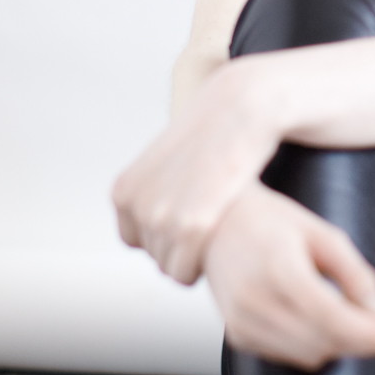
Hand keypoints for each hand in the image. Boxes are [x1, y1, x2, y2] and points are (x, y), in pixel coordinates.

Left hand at [112, 57, 278, 282]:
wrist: (250, 102)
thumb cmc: (222, 129)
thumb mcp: (171, 159)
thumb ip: (159, 191)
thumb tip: (159, 225)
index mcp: (125, 191)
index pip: (139, 243)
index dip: (174, 234)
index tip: (204, 211)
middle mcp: (134, 205)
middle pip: (158, 259)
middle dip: (190, 245)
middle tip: (220, 212)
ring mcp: (159, 216)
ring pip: (173, 269)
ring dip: (203, 253)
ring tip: (227, 215)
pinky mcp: (190, 224)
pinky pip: (188, 272)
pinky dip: (210, 264)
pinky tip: (231, 228)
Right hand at [202, 182, 374, 367]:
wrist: (216, 223)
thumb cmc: (270, 221)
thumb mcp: (323, 234)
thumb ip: (356, 275)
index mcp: (278, 269)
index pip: (334, 318)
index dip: (374, 337)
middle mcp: (254, 302)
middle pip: (326, 343)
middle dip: (363, 340)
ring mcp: (242, 323)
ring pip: (310, 356)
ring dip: (339, 344)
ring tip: (345, 312)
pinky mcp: (237, 337)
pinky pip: (290, 357)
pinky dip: (312, 345)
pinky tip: (313, 318)